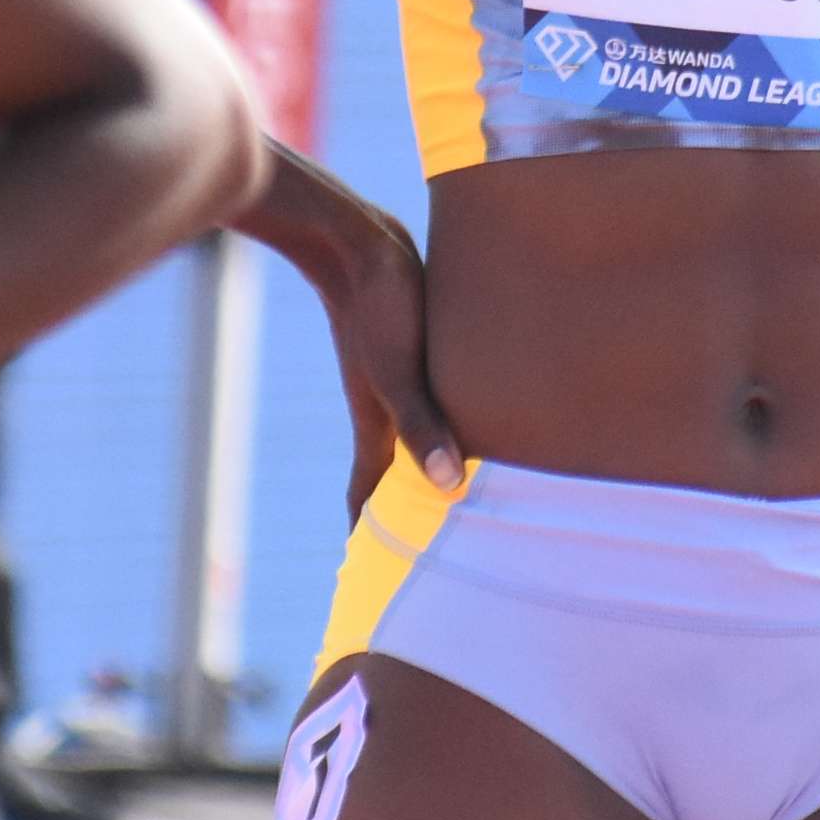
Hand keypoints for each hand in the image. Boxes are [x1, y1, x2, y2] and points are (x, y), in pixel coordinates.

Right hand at [287, 198, 456, 519]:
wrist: (354, 240)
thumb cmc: (378, 304)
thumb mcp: (400, 370)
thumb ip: (423, 426)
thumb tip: (449, 487)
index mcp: (375, 424)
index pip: (366, 496)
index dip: (366, 538)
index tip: (366, 579)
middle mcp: (382, 409)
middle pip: (387, 475)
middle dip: (396, 514)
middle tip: (412, 551)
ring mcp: (394, 380)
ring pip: (408, 438)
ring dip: (419, 468)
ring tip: (446, 495)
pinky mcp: (410, 351)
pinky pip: (425, 404)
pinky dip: (437, 425)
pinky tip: (465, 421)